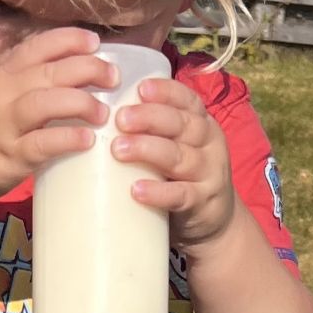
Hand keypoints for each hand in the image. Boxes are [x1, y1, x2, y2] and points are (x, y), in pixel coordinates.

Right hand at [0, 26, 118, 204]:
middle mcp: (4, 94)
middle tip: (113, 77)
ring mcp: (6, 125)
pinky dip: (66, 139)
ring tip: (103, 112)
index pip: (38, 46)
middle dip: (86, 69)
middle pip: (49, 72)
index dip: (69, 40)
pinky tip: (87, 140)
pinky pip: (41, 144)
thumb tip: (80, 72)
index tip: (96, 42)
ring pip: (44, 103)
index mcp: (5, 75)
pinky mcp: (10, 157)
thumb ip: (31, 80)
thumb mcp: (0, 92)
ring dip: (80, 103)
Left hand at [113, 79, 237, 252]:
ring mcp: (208, 174)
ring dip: (148, 150)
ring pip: (179, 157)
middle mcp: (209, 144)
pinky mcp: (202, 204)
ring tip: (118, 149)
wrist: (215, 223)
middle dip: (150, 117)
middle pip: (181, 124)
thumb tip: (97, 112)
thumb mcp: (177, 146)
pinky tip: (136, 190)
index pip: (187, 100)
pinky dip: (158, 192)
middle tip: (120, 118)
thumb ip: (152, 131)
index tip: (141, 88)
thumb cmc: (183, 176)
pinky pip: (181, 195)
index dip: (166, 92)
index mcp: (201, 123)